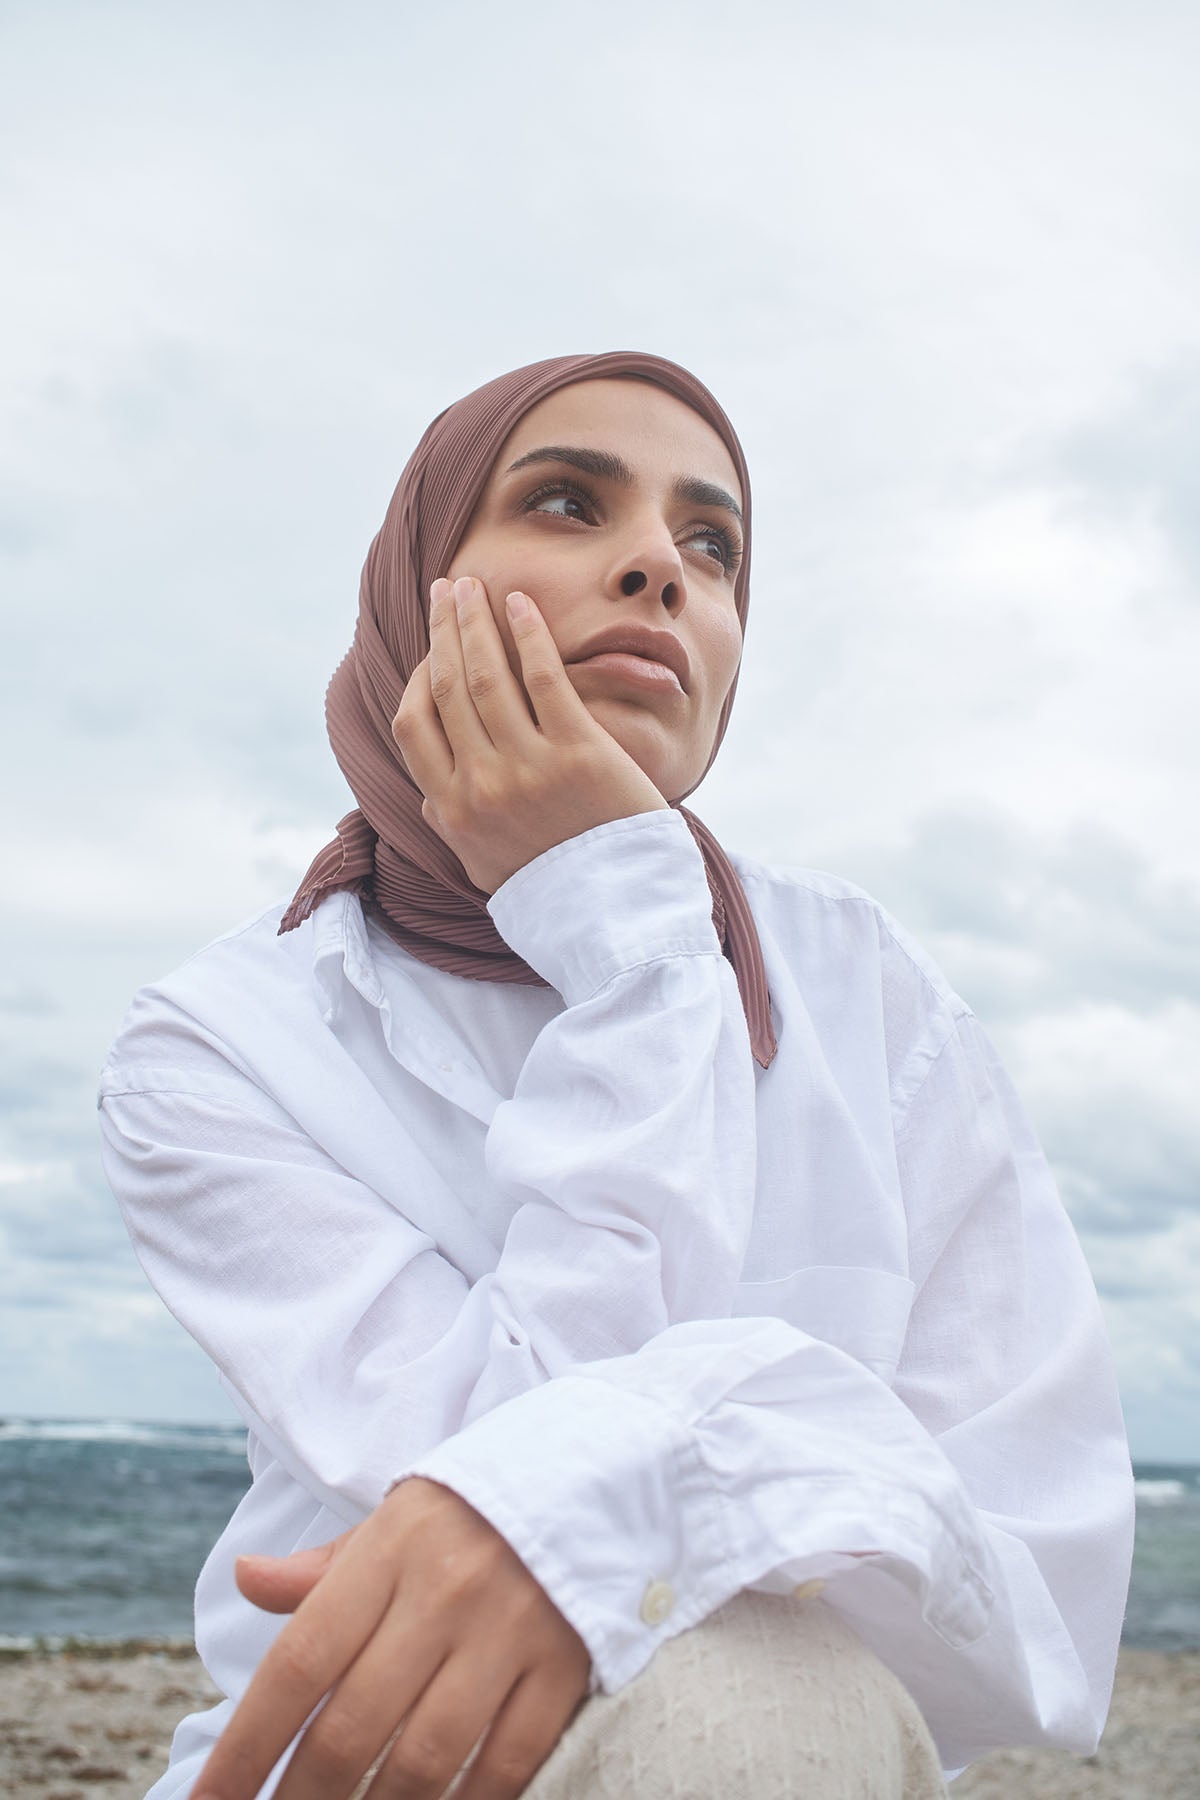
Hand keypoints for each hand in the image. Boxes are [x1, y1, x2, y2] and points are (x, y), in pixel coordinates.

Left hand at [195, 1477, 590, 1799]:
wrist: (593, 1472)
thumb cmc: (471, 1512)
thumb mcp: (392, 1521)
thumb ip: (322, 1569)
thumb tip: (246, 1580)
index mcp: (390, 1550)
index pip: (299, 1663)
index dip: (245, 1745)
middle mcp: (444, 1592)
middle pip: (352, 1726)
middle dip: (301, 1798)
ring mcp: (509, 1632)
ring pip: (424, 1760)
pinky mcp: (564, 1667)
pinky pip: (505, 1766)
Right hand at [392, 575, 669, 893]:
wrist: (616, 913)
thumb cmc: (553, 886)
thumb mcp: (485, 866)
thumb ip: (454, 827)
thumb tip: (429, 796)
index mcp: (453, 811)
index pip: (414, 726)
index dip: (417, 678)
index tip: (428, 649)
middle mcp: (481, 785)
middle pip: (447, 688)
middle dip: (443, 631)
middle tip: (446, 591)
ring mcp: (528, 768)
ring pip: (486, 675)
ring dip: (476, 621)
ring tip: (474, 587)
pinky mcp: (578, 754)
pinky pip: (543, 679)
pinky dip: (527, 635)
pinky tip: (520, 606)